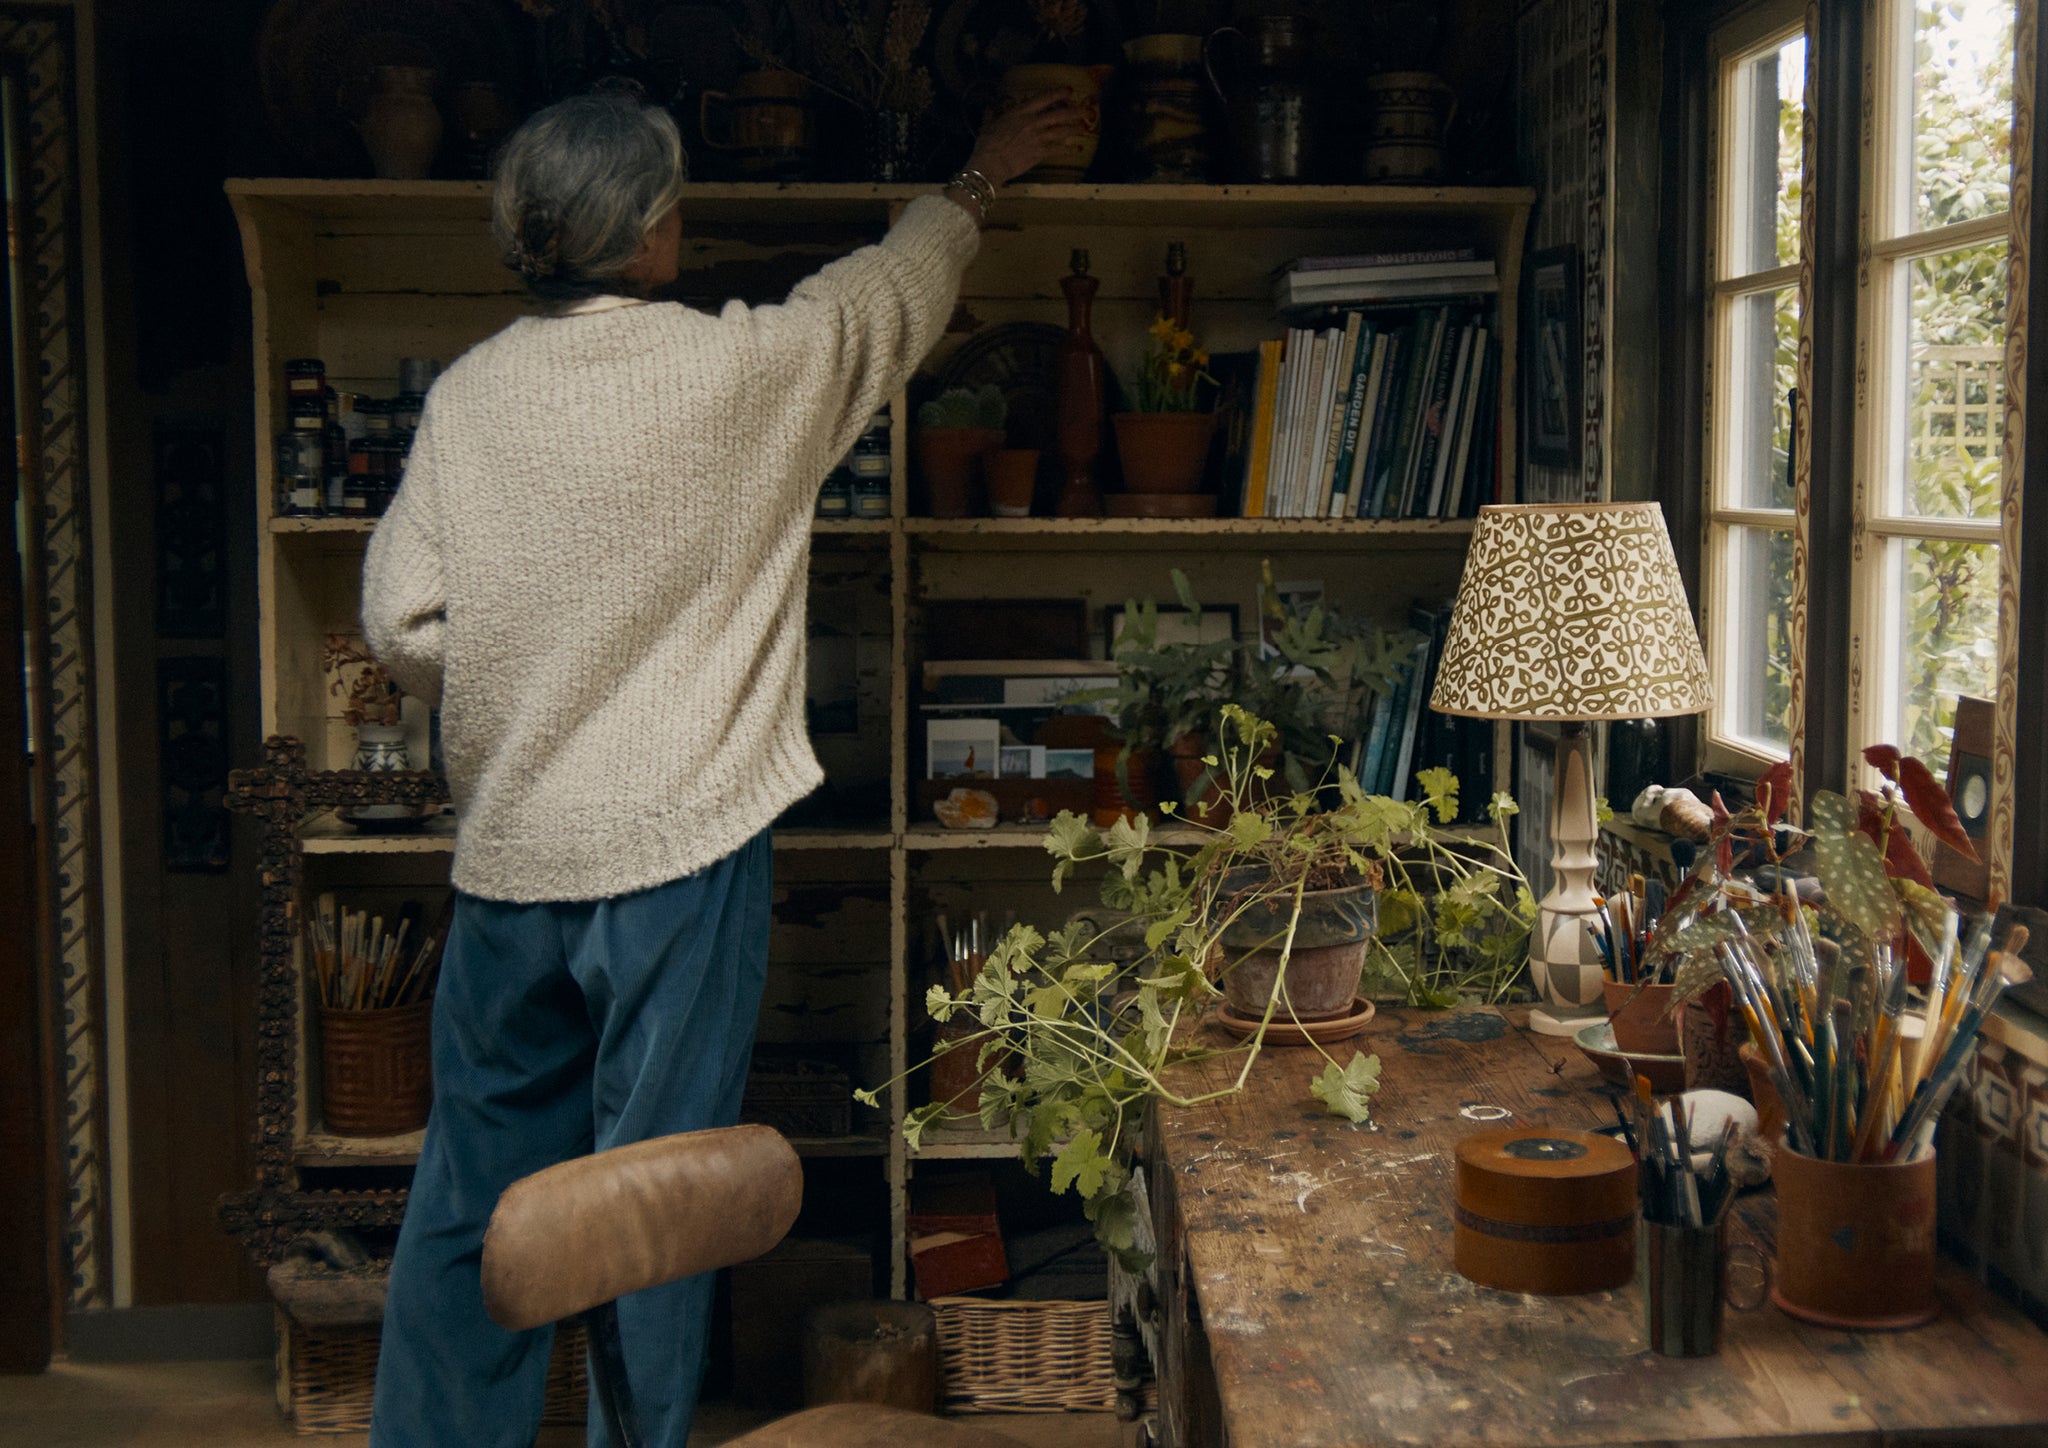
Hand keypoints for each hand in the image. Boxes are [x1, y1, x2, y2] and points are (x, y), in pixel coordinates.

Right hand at [966, 90, 1089, 186]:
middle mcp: (1032, 122)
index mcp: (1020, 112)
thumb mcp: (987, 125)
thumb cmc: (986, 144)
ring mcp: (1038, 137)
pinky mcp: (1040, 152)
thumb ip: (990, 114)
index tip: (1069, 90)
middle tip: (1088, 110)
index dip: (1058, 93)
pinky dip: (1069, 149)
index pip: (1043, 98)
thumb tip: (988, 107)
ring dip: (1076, 129)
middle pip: (1059, 114)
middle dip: (1076, 111)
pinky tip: (1078, 149)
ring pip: (1062, 131)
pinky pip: (1058, 150)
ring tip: (1085, 128)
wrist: (990, 163)